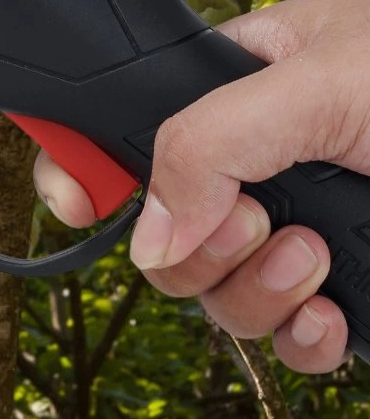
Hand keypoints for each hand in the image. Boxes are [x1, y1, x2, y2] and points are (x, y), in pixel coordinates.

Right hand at [34, 0, 369, 372]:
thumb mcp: (316, 81)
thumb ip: (211, 141)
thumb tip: (147, 235)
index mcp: (233, 88)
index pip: (124, 125)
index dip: (83, 164)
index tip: (77, 200)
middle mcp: (255, 165)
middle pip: (160, 231)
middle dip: (197, 244)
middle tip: (257, 217)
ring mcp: (296, 230)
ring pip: (213, 293)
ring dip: (253, 288)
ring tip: (316, 254)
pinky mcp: (342, 290)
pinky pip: (280, 337)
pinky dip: (295, 336)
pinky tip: (330, 312)